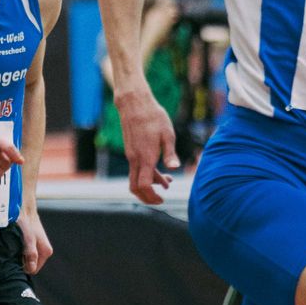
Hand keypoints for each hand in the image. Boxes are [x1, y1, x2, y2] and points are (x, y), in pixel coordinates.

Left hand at [19, 207, 51, 274]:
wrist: (24, 208)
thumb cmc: (27, 223)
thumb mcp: (28, 240)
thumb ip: (31, 254)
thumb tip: (31, 269)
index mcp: (46, 252)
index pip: (33, 270)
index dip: (24, 267)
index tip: (16, 259)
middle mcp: (43, 250)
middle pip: (30, 264)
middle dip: (21, 261)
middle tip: (14, 251)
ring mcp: (37, 247)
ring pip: (26, 258)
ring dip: (19, 255)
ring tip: (14, 245)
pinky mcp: (31, 243)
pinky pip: (23, 252)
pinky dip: (18, 250)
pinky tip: (14, 243)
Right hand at [118, 83, 179, 203]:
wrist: (134, 104)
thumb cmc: (153, 117)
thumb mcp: (167, 134)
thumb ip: (170, 154)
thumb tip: (175, 169)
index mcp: (146, 157)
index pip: (144, 185)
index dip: (152, 196)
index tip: (162, 199)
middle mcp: (135, 159)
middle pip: (135, 187)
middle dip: (147, 197)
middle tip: (160, 200)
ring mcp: (131, 155)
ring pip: (135, 178)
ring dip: (149, 185)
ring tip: (167, 182)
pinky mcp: (130, 151)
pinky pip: (136, 169)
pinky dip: (147, 174)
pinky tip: (159, 170)